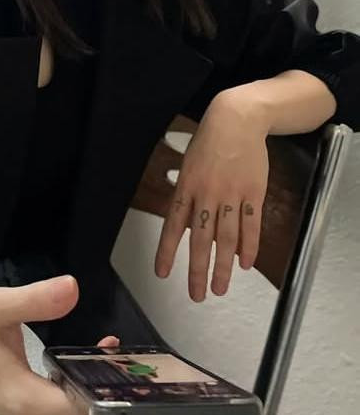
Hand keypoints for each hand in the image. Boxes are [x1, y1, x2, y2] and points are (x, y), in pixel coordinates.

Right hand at [0, 274, 147, 414]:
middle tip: (155, 374)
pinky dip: (105, 411)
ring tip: (139, 373)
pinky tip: (109, 373)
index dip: (123, 402)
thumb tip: (71, 288)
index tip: (147, 380)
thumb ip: (35, 299)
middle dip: (135, 409)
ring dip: (123, 412)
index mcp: (27, 401)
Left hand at [154, 92, 269, 300]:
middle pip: (200, 239)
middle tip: (196, 294)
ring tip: (220, 287)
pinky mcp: (253, 192)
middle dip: (197, 270)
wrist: (237, 120)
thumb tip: (187, 225)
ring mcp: (231, 194)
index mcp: (186, 186)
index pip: (173, 225)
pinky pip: (251, 226)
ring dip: (223, 266)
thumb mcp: (189, 165)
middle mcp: (206, 194)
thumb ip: (188, 195)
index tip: (162, 273)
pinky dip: (249, 246)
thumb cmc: (210, 143)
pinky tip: (246, 264)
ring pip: (226, 238)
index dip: (166, 250)